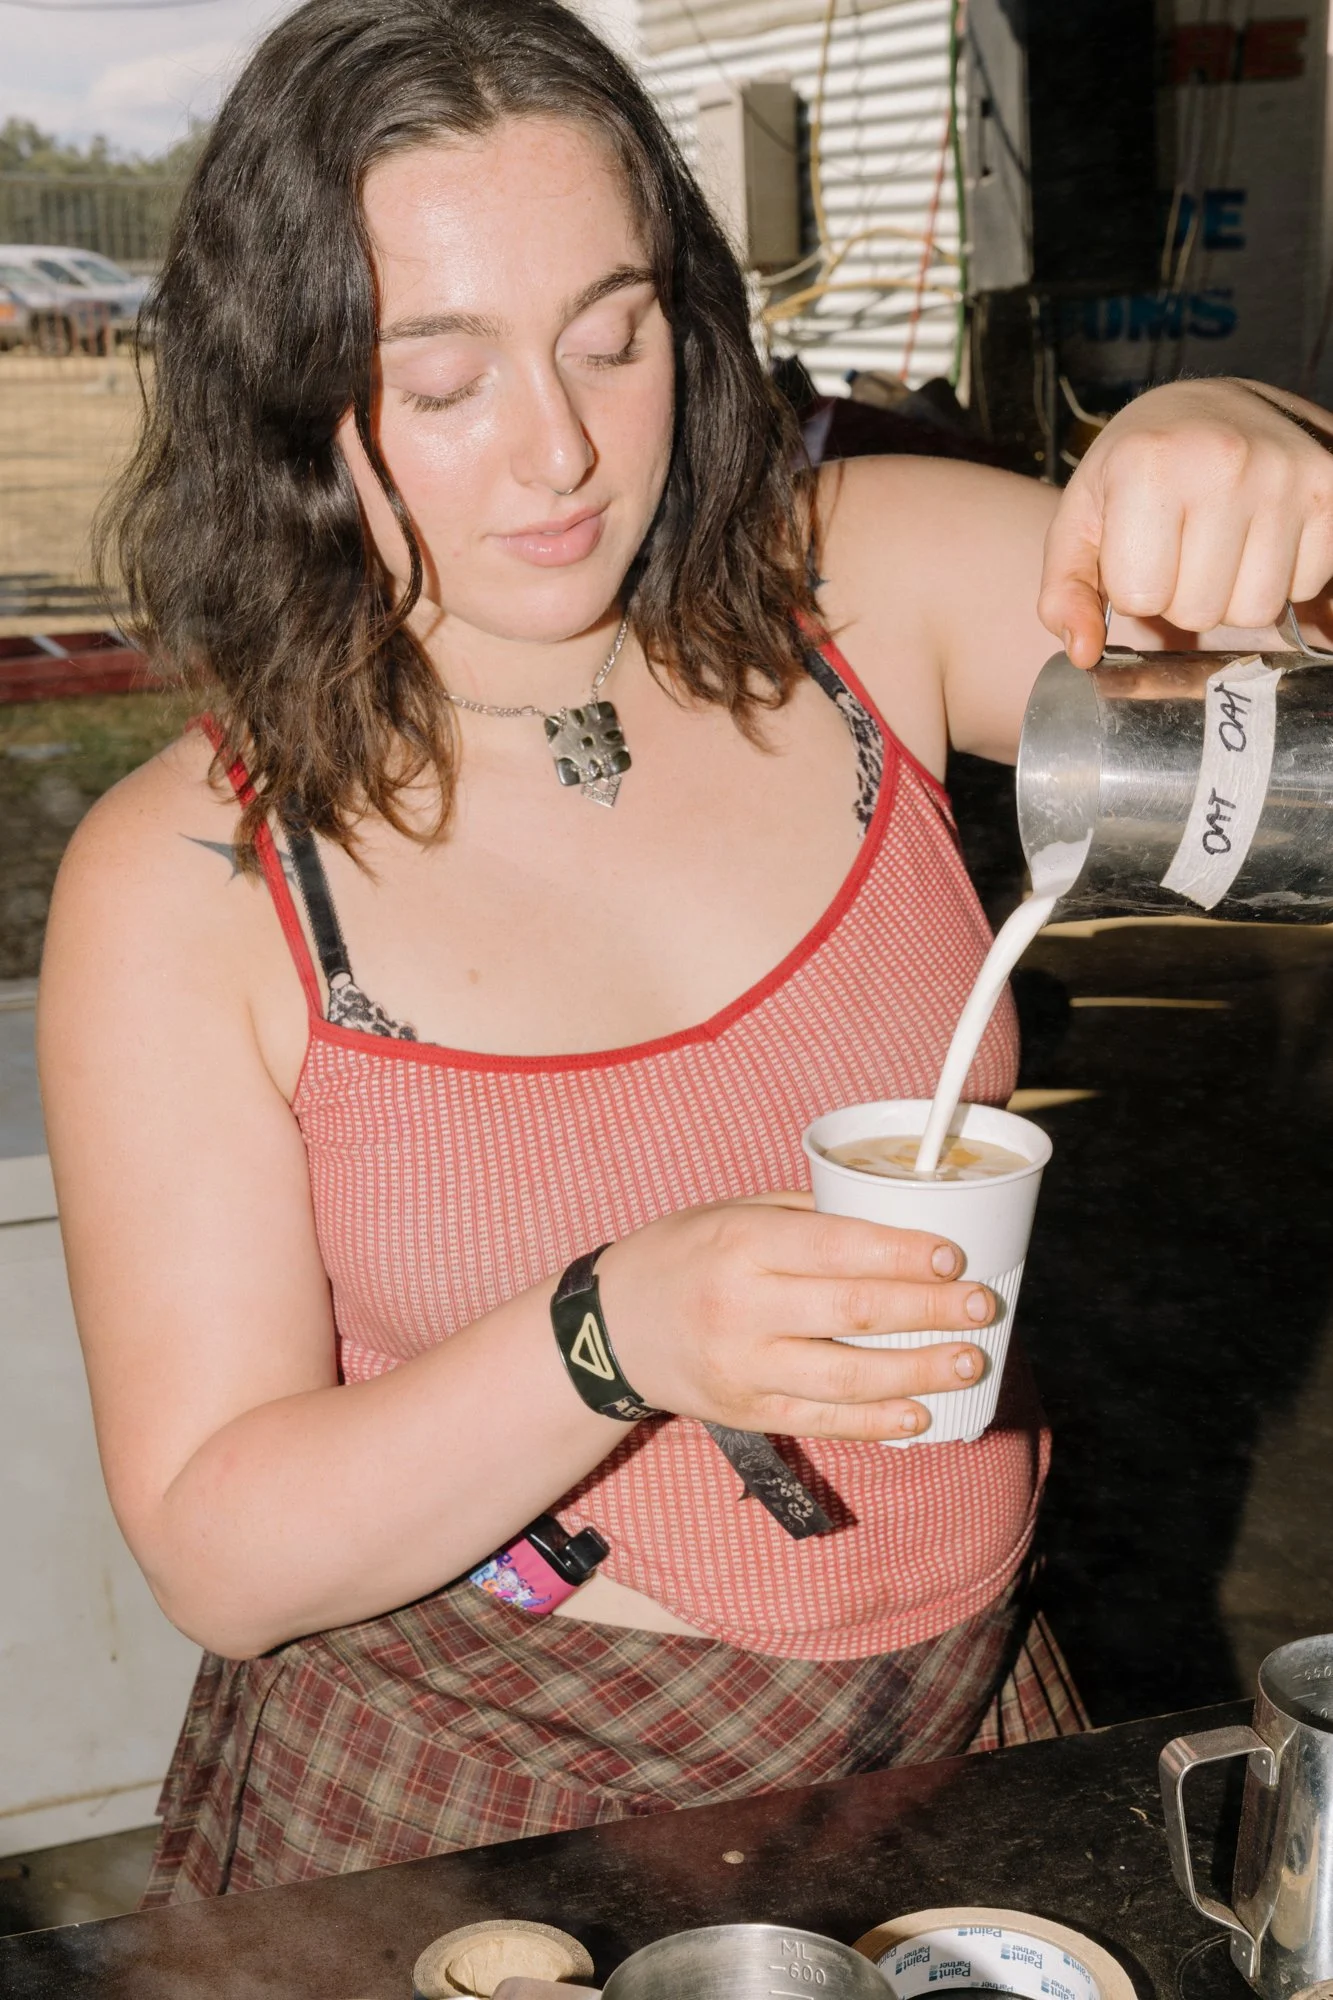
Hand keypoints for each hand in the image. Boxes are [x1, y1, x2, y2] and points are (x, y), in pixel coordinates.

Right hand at [596, 1192, 993, 1442]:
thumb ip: (807, 1214)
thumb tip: (894, 1218)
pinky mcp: (746, 1410)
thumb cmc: (683, 1255)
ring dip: (918, 1370)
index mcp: (742, 1243)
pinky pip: (822, 1419)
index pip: (837, 1248)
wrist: (610, 1329)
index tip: (952, 1256)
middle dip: (927, 1309)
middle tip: (981, 1306)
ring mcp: (744, 1366)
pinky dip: (877, 1422)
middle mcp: (743, 1306)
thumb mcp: (732, 1212)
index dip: (901, 1255)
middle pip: (853, 1311)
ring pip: (847, 1375)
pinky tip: (921, 1414)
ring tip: (969, 1360)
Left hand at [1038, 379, 1332, 666]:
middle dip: (1184, 596)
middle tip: (1182, 546)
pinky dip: (1281, 577)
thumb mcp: (1080, 520)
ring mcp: (1287, 472)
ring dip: (1234, 595)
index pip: (1141, 597)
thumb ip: (1065, 591)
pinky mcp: (1332, 487)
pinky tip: (1261, 536)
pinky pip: (1305, 587)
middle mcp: (1224, 461)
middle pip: (1202, 611)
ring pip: (1257, 610)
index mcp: (1147, 465)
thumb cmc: (1134, 470)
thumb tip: (1084, 653)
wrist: (1207, 406)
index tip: (1140, 548)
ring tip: (1221, 544)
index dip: (1135, 589)